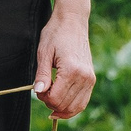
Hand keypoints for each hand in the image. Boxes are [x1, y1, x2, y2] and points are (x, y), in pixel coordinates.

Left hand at [33, 0, 95, 118]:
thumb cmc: (56, 34)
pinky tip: (62, 105)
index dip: (43, 98)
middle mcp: (84, 77)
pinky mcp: (92, 79)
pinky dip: (72, 106)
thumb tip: (38, 92)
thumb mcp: (43, 53)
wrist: (73, 22)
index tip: (38, 89)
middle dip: (51, 103)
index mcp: (72, 70)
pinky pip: (83, 101)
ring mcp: (90, 79)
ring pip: (76, 107)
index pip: (56, 98)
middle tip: (43, 92)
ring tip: (51, 99)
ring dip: (61, 108)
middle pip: (65, 105)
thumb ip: (41, 75)